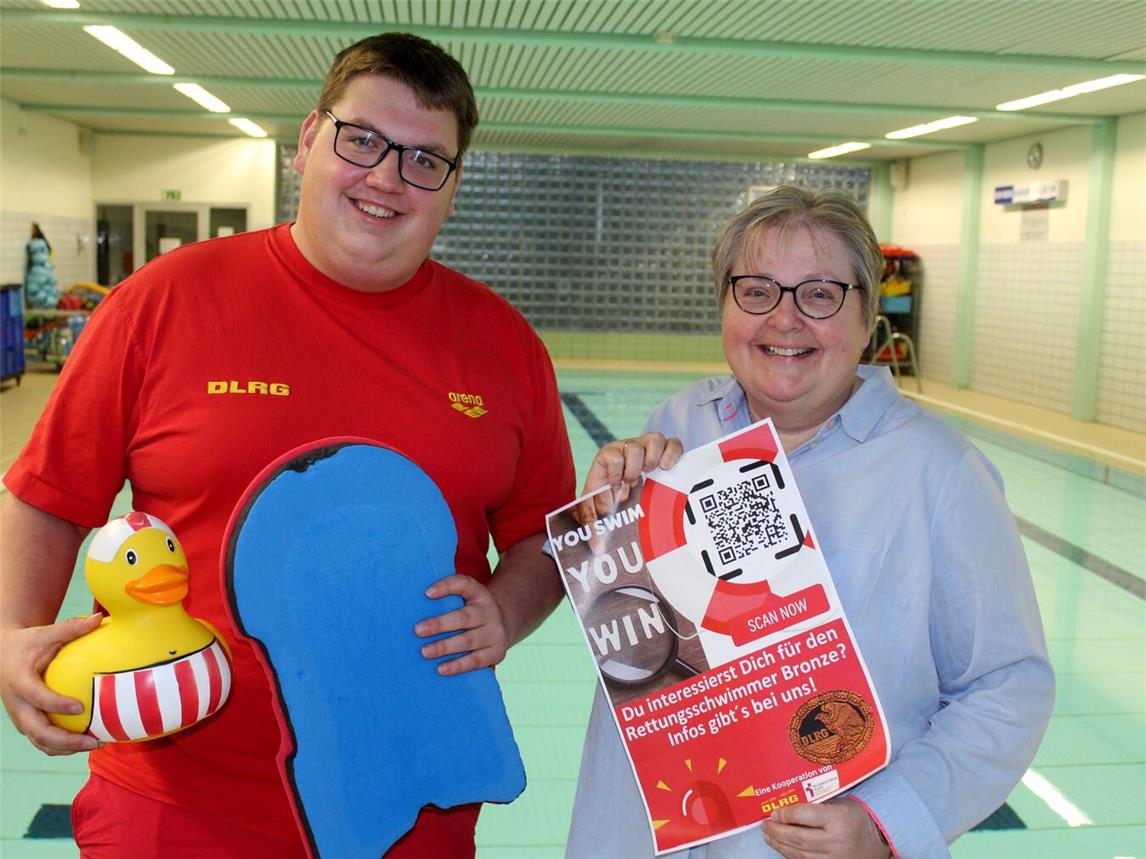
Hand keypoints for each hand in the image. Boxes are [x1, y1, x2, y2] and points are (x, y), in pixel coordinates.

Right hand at [0, 615, 104, 754]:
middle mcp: (17, 704)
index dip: (56, 704)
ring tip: (96, 744)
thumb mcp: (46, 633)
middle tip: (94, 741)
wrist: (3, 655)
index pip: (37, 697)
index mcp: (19, 681)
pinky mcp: (25, 723)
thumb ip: (71, 628)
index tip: (80, 706)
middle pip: (37, 731)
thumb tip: (99, 618)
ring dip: (66, 748)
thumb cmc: (29, 643)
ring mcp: (19, 717)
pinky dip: (62, 747)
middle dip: (65, 741)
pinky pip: (42, 741)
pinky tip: (87, 742)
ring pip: (39, 741)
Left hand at [414, 575, 507, 675]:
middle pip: (464, 617)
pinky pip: (477, 660)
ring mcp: (495, 632)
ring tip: (425, 652)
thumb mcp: (465, 598)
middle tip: (418, 631)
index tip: (427, 593)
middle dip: (440, 624)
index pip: (464, 584)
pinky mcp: (497, 652)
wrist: (502, 626)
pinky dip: (459, 665)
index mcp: (479, 593)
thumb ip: (445, 599)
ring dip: (446, 647)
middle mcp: (489, 611)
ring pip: (469, 640)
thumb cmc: (471, 612)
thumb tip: (412, 605)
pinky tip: (442, 669)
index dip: (446, 587)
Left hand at [577, 432, 682, 520]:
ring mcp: (647, 447)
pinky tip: (666, 469)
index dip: (616, 475)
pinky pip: (674, 443)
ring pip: (654, 439)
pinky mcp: (665, 450)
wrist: (622, 494)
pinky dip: (672, 454)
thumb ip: (591, 523)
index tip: (618, 493)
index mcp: (607, 457)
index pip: (612, 456)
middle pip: (633, 447)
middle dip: (633, 470)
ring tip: (649, 475)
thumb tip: (598, 548)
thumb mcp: (594, 508)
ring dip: (651, 460)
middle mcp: (627, 448)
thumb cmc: (607, 498)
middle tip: (633, 485)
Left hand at [762, 798, 890, 858]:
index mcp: (837, 819)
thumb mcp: (839, 803)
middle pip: (798, 838)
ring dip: (780, 846)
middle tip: (765, 825)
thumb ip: (816, 805)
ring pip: (800, 855)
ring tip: (769, 837)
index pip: (803, 816)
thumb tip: (785, 806)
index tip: (774, 812)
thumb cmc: (855, 817)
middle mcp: (836, 840)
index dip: (784, 814)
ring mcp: (835, 858)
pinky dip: (792, 857)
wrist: (879, 841)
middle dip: (776, 832)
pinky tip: (784, 849)